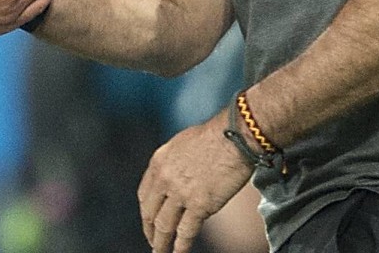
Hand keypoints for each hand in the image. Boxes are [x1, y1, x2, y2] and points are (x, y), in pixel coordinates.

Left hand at [137, 114, 253, 252]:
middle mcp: (165, 179)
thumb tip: (174, 179)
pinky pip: (185, 232)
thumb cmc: (214, 137)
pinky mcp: (199, 205)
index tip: (149, 221)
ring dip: (161, 243)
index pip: (144, 195)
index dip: (146, 212)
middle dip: (150, 231)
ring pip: (164, 226)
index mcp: (159, 162)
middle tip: (153, 242)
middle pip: (150, 213)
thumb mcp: (181, 145)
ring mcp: (180, 193)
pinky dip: (180, 246)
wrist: (234, 138)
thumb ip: (173, 164)